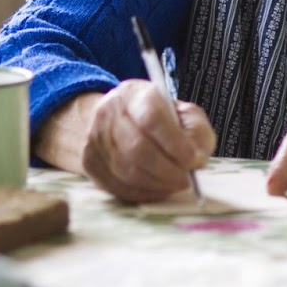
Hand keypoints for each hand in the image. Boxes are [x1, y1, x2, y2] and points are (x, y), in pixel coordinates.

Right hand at [80, 80, 215, 202]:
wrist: (117, 120)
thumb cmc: (159, 119)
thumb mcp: (183, 114)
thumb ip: (197, 133)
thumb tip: (196, 160)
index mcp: (135, 94)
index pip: (152, 118)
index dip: (175, 143)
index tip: (194, 160)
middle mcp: (109, 112)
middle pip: (137, 147)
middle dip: (167, 170)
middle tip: (186, 180)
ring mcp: (95, 138)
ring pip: (127, 170)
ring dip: (157, 184)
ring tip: (174, 184)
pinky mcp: (90, 162)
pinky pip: (117, 186)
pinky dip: (142, 192)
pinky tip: (157, 188)